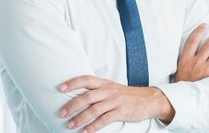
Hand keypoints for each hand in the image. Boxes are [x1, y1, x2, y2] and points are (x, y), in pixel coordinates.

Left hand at [58, 75, 173, 131]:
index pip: (86, 79)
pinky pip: (104, 120)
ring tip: (70, 125)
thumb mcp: (112, 88)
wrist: (148, 99)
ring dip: (80, 118)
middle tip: (62, 113)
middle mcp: (108, 91)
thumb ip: (97, 91)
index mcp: (105, 83)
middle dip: (73, 105)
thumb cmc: (127, 95)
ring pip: (94, 109)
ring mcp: (115, 101)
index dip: (73, 83)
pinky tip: (86, 132)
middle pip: (87, 96)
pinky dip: (93, 126)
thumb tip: (77, 98)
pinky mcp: (121, 112)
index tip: (60, 88)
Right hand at [174, 23, 208, 81]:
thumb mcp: (180, 66)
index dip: (199, 30)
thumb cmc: (183, 80)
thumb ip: (186, 56)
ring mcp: (205, 70)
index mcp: (185, 59)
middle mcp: (196, 63)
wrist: (184, 98)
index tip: (205, 25)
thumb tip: (195, 42)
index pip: (193, 40)